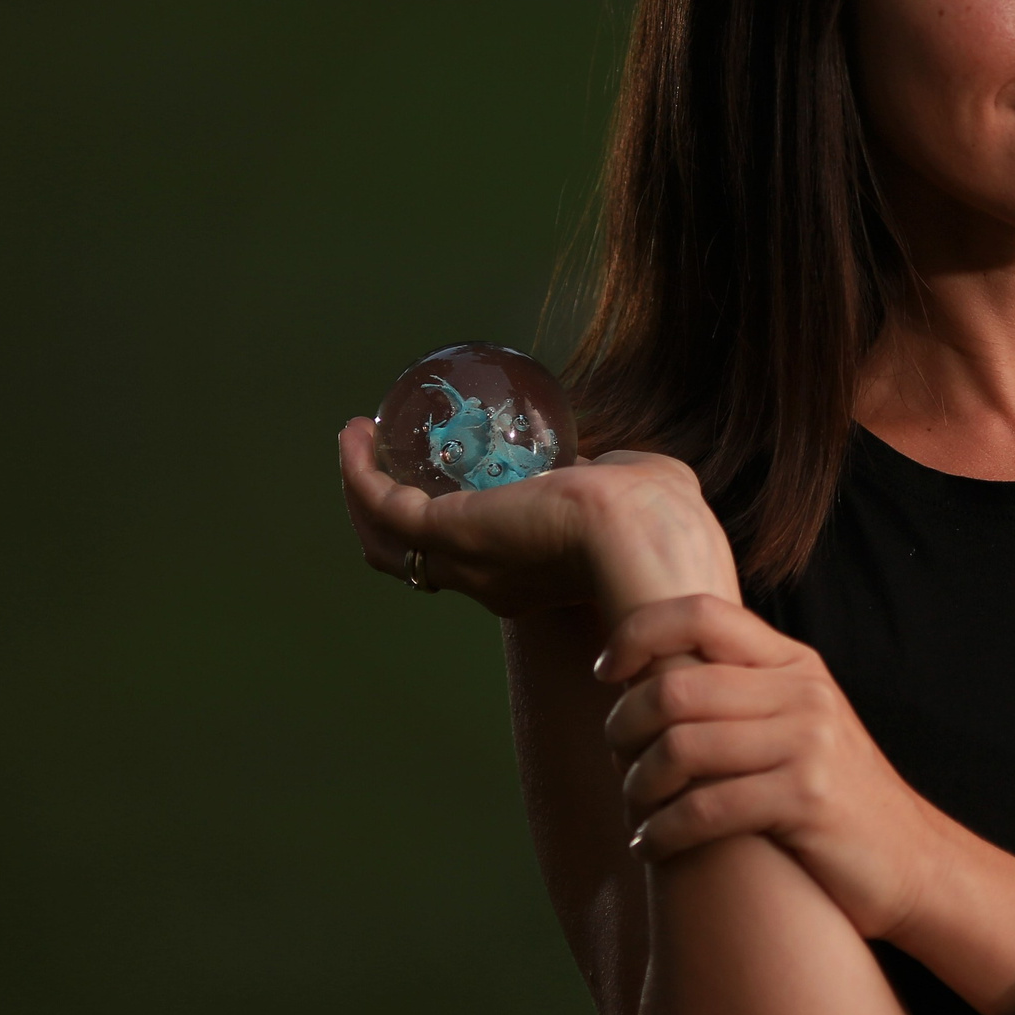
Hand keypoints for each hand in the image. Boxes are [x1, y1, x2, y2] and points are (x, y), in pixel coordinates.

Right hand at [339, 418, 740, 616]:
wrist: (647, 537)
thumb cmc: (658, 518)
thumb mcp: (631, 491)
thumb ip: (610, 477)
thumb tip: (594, 462)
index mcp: (536, 579)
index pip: (477, 565)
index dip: (453, 530)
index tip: (446, 480)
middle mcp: (490, 581)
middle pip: (415, 563)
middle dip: (388, 517)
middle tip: (378, 463)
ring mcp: (465, 562)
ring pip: (388, 544)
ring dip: (363, 493)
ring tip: (358, 441)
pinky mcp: (448, 533)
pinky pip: (384, 507)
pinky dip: (360, 473)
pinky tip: (357, 432)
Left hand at [599, 597, 950, 939]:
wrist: (913, 861)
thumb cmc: (835, 798)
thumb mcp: (800, 724)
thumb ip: (744, 693)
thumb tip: (649, 675)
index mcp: (794, 663)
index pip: (700, 613)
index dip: (637, 633)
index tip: (606, 672)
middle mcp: (803, 692)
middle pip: (676, 688)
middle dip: (623, 727)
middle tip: (616, 761)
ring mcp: (809, 744)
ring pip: (681, 749)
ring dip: (638, 786)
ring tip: (636, 811)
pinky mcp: (807, 800)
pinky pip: (705, 809)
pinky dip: (662, 832)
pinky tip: (653, 846)